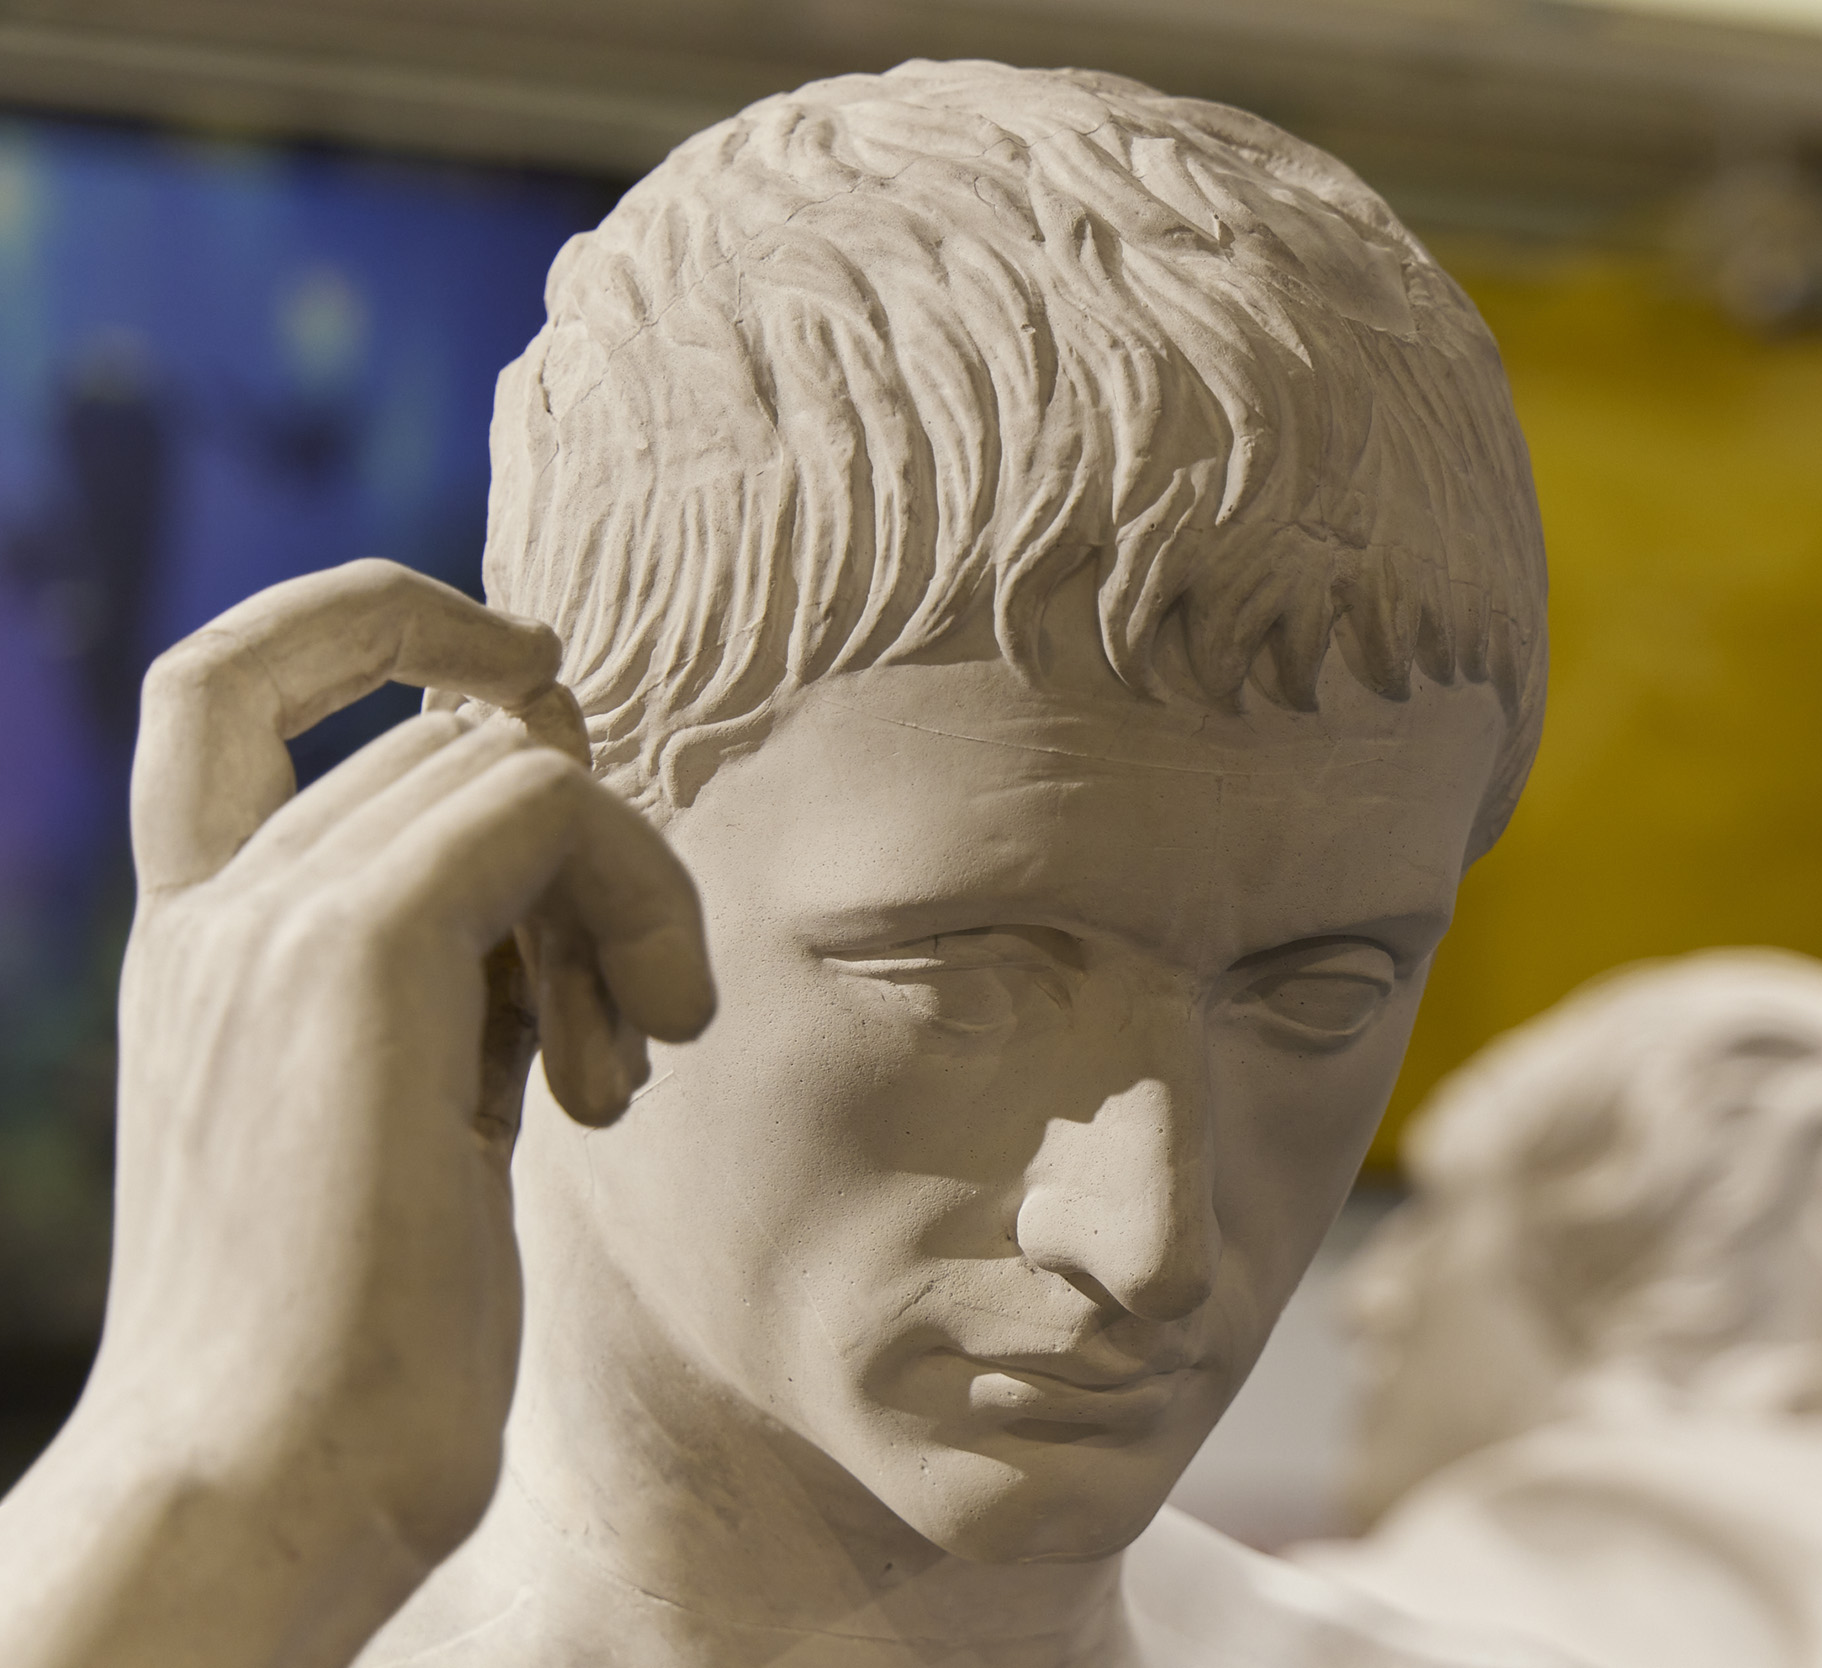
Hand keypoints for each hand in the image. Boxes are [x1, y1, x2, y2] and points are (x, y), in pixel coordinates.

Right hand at [0, 560, 714, 1667]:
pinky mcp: (354, 952)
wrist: (266, 1484)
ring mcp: (268, 922)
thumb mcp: (405, 1115)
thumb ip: (448, 980)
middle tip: (624, 1015)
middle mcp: (212, 911)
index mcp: (198, 944)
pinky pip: (543, 801)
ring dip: (620, 888)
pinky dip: (635, 899)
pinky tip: (640, 1050)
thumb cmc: (355, 1343)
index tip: (524, 666)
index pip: (229, 679)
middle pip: (448, 735)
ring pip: (511, 758)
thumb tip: (564, 877)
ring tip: (623, 1053)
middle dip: (584, 846)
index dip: (374, 616)